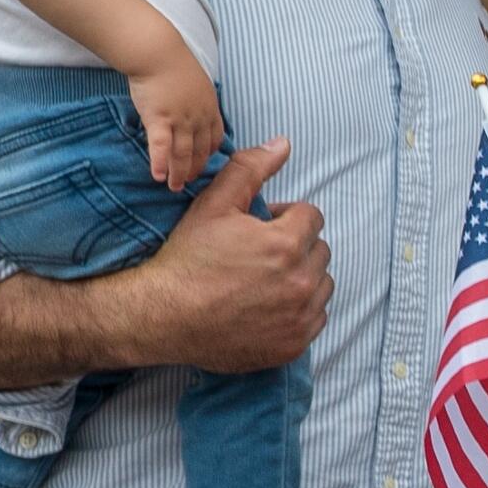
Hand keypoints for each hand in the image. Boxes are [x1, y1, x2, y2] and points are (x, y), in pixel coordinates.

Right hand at [106, 138, 329, 372]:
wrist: (165, 317)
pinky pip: (316, 317)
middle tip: (260, 254)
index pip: (311, 216)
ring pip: (322, 284)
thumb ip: (251, 169)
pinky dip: (300, 309)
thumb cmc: (188, 259)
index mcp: (286, 244)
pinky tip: (268, 305)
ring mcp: (300, 317)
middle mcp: (301, 282)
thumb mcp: (214, 204)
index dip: (284, 217)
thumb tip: (283, 144)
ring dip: (302, 276)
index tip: (260, 228)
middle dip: (296, 246)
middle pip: (319, 250)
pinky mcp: (295, 343)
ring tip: (265, 279)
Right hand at [132, 51, 223, 189]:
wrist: (157, 52)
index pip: (214, 137)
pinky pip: (162, 147)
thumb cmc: (172, 62)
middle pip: (200, 150)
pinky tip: (158, 176)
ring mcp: (181, 119)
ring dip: (179, 172)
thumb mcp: (194, 81)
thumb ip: (194, 98)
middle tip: (188, 181)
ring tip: (174, 186)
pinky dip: (161, 163)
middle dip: (195, 167)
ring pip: (183, 153)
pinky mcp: (160, 119)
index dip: (209, 152)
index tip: (204, 161)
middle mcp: (199, 117)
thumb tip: (188, 105)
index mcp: (209, 107)